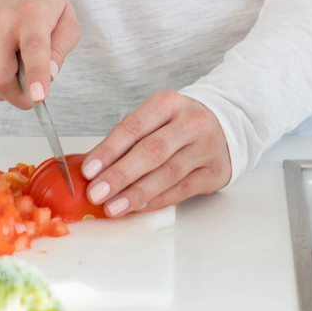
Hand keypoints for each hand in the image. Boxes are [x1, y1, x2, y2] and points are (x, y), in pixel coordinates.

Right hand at [0, 0, 79, 108]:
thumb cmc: (42, 4)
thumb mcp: (66, 19)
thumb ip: (61, 48)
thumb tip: (50, 75)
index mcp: (32, 13)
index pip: (33, 47)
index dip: (36, 74)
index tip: (38, 96)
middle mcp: (1, 22)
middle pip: (0, 74)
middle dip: (17, 96)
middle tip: (33, 96)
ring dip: (11, 85)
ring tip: (23, 63)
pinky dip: (1, 75)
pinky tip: (9, 57)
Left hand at [81, 92, 230, 217]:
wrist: (223, 126)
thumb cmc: (177, 124)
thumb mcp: (155, 118)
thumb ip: (127, 140)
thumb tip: (92, 170)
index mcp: (169, 103)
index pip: (134, 126)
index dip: (109, 150)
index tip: (88, 170)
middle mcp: (190, 123)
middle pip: (152, 151)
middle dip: (120, 175)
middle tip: (96, 193)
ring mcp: (205, 148)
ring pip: (167, 174)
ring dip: (136, 193)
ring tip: (112, 207)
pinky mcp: (214, 172)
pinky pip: (181, 190)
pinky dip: (156, 201)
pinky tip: (137, 207)